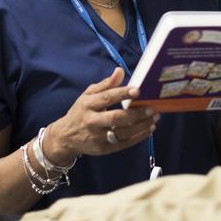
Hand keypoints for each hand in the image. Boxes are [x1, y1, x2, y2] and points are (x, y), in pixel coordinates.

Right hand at [44, 68, 158, 162]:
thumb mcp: (88, 95)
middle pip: (116, 118)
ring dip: (141, 126)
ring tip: (154, 118)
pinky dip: (138, 137)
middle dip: (136, 113)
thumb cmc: (81, 112)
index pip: (107, 98)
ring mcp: (98, 137)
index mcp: (88, 104)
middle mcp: (92, 121)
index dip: (123, 93)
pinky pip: (124, 144)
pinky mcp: (104, 149)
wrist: (66, 137)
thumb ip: (106, 84)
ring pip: (123, 133)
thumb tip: (120, 71)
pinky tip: (149, 130)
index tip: (138, 90)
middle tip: (152, 108)